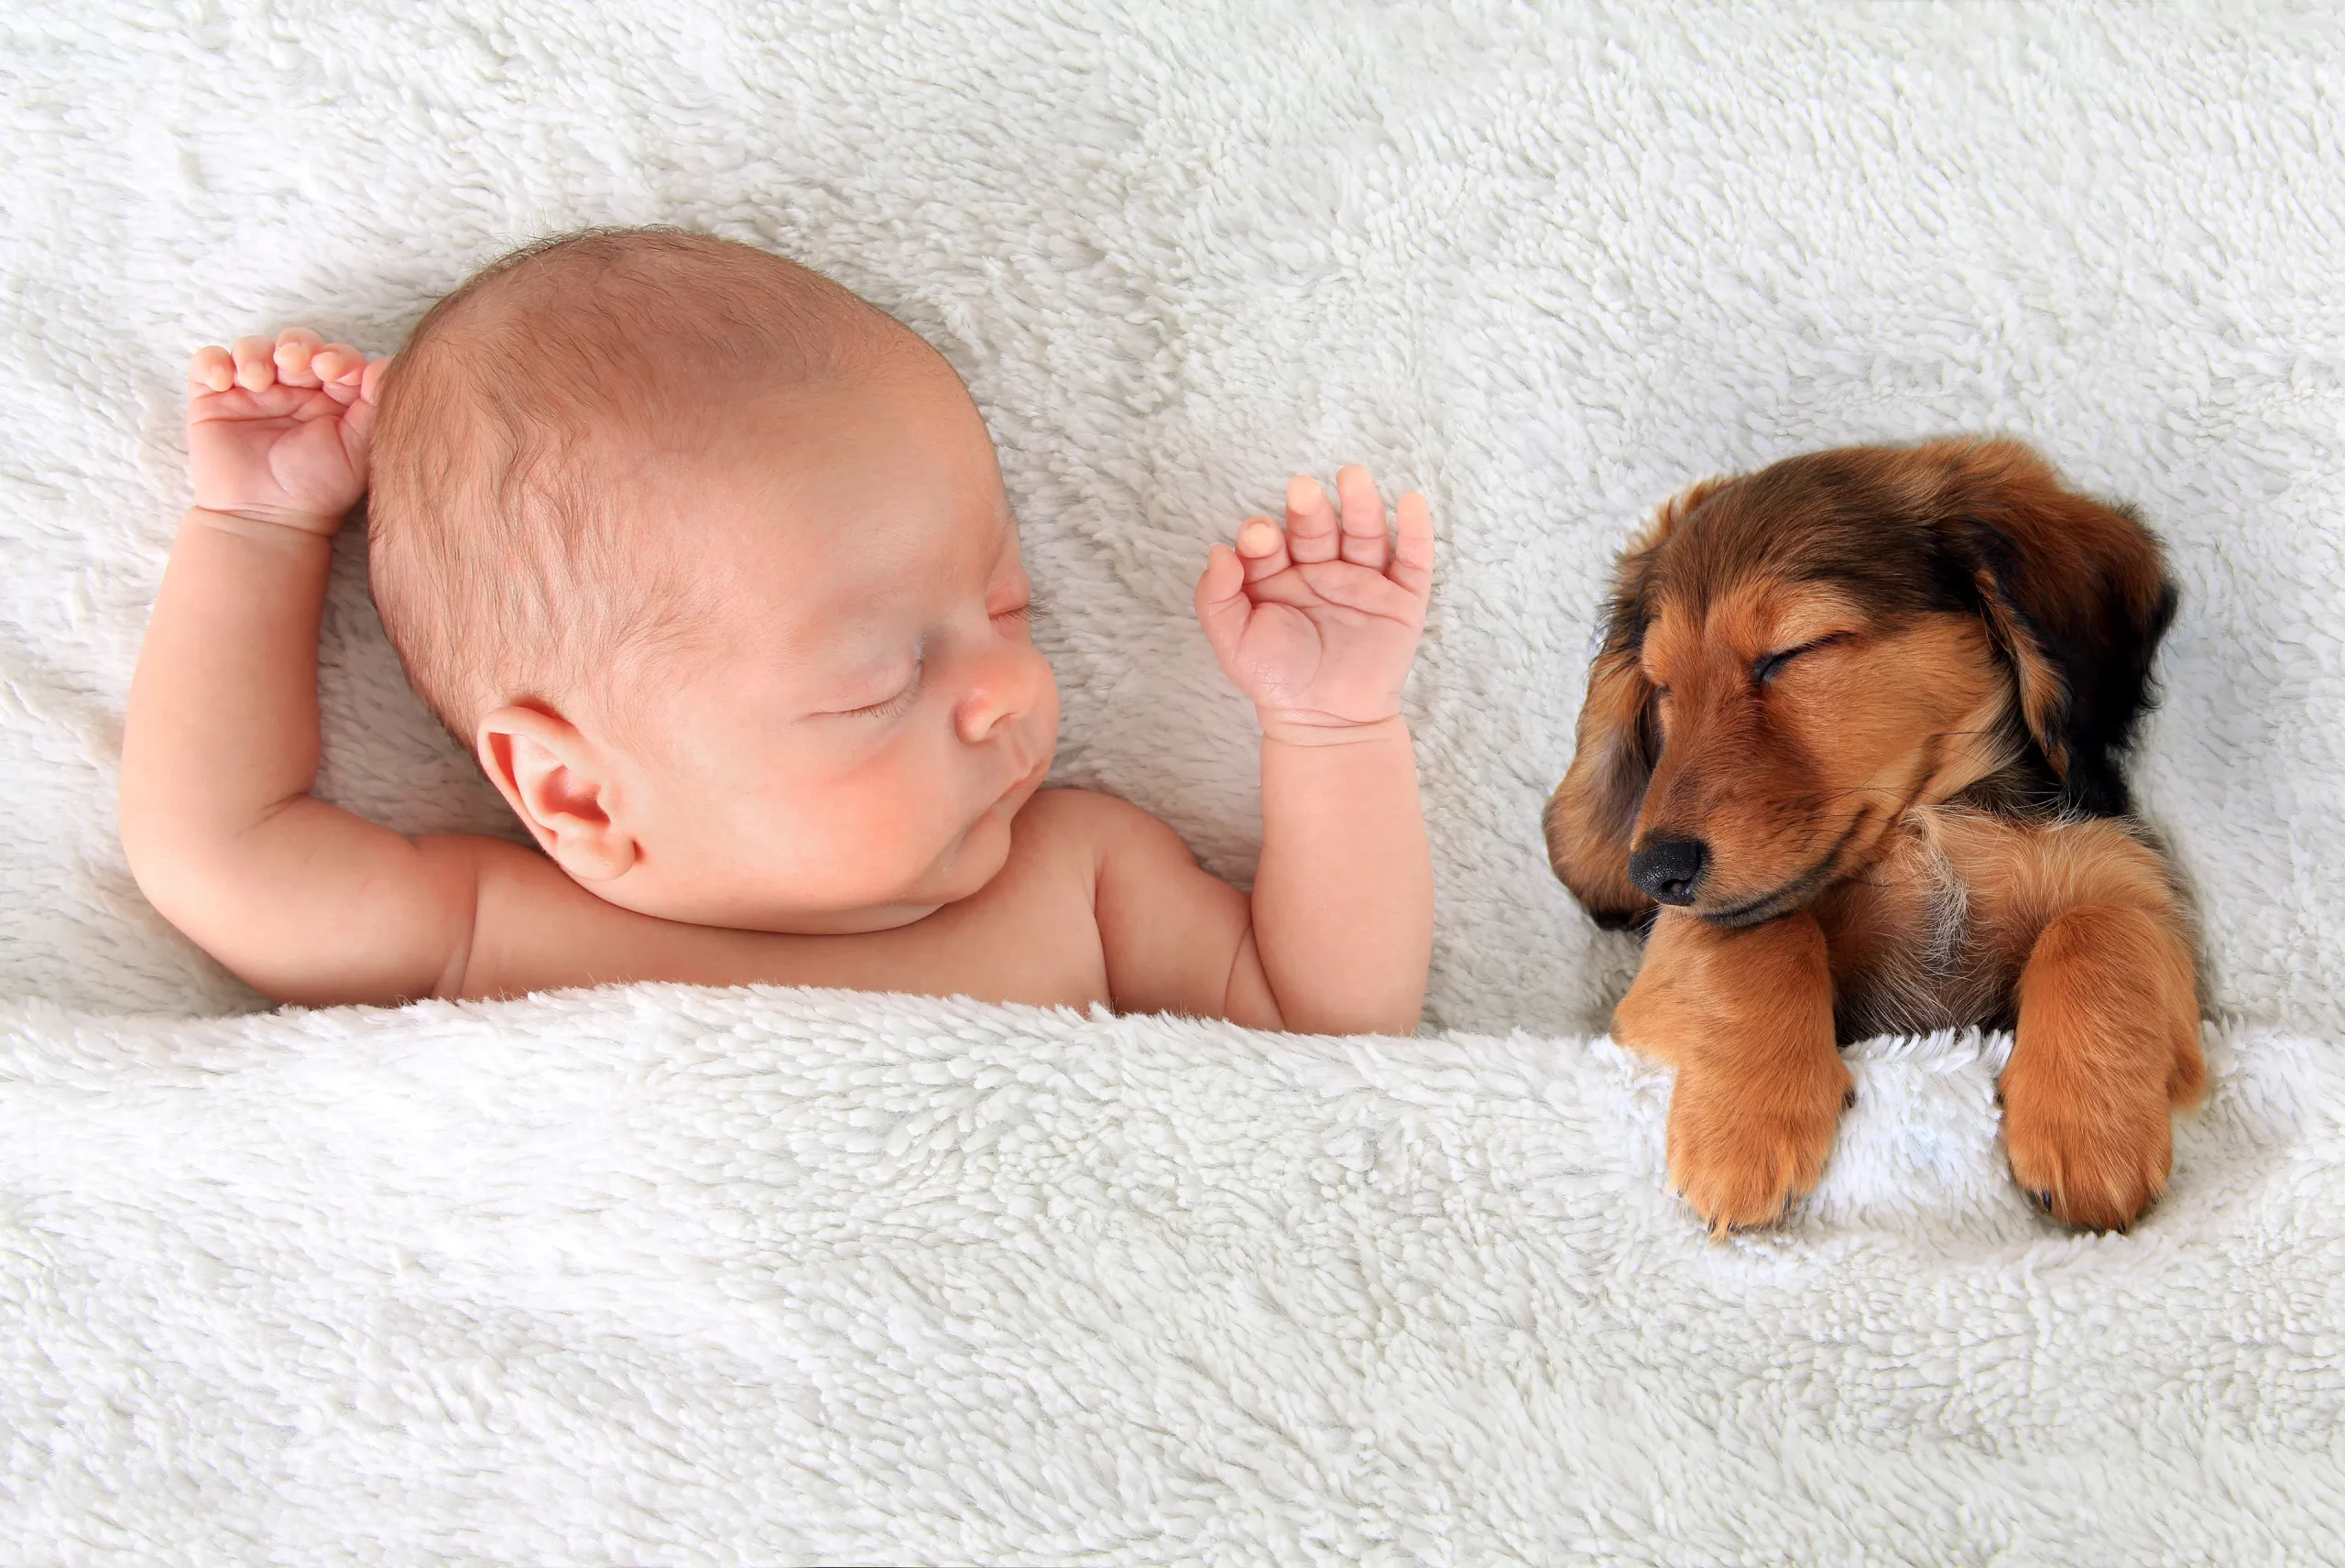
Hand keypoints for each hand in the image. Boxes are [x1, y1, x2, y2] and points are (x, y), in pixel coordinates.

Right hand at [187, 328, 384, 533]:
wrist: (267, 518)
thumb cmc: (318, 487)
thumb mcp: (358, 447)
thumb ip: (375, 405)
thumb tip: (386, 365)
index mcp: (332, 397)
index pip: (335, 358)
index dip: (335, 356)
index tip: (334, 370)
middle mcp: (294, 389)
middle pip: (295, 344)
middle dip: (296, 345)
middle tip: (294, 362)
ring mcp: (253, 391)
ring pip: (253, 348)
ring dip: (255, 353)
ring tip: (257, 380)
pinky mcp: (214, 398)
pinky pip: (210, 362)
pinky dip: (214, 362)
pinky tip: (225, 381)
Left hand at [1193, 466, 1433, 732]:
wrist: (1326, 722)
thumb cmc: (1276, 680)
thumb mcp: (1232, 641)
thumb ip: (1215, 597)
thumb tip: (1219, 551)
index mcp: (1278, 577)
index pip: (1271, 542)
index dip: (1263, 535)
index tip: (1260, 538)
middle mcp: (1321, 572)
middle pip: (1317, 528)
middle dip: (1309, 508)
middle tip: (1301, 491)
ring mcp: (1363, 583)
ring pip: (1364, 534)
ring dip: (1361, 504)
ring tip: (1352, 477)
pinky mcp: (1401, 600)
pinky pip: (1412, 561)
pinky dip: (1416, 532)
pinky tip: (1411, 503)